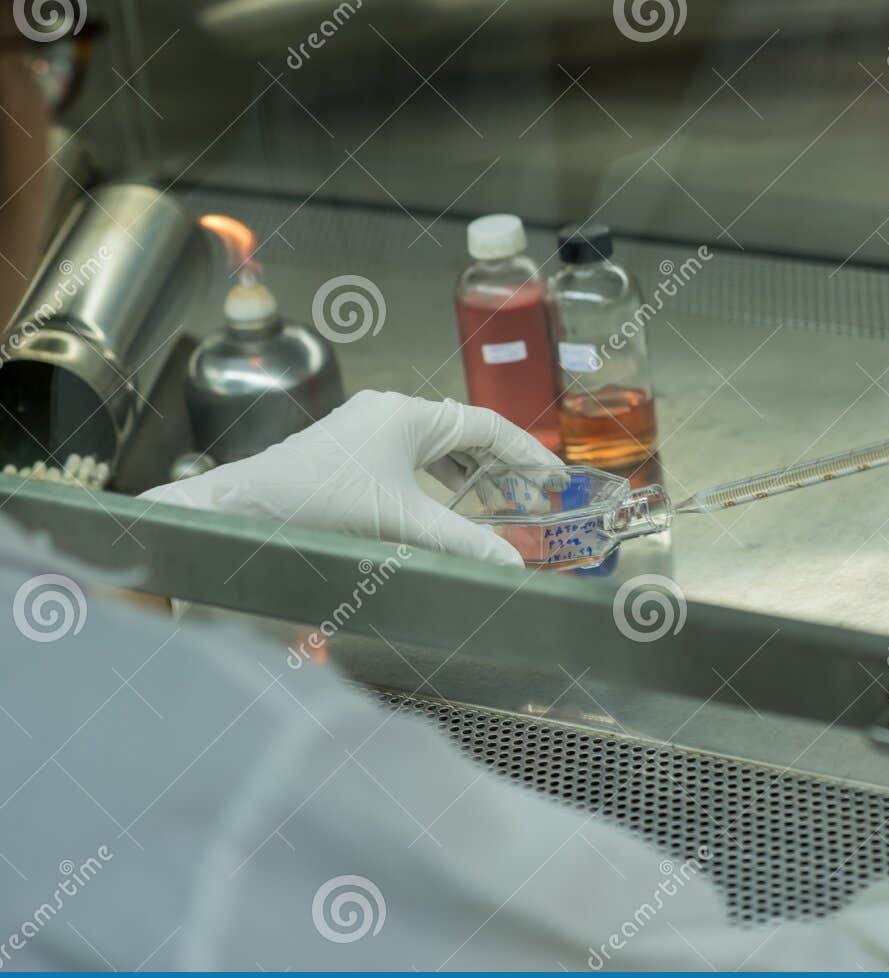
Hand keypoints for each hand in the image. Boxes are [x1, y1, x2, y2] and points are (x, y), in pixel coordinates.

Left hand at [142, 391, 562, 566]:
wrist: (244, 512)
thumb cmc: (316, 504)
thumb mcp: (402, 525)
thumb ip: (462, 543)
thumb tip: (510, 565)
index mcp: (409, 415)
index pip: (488, 426)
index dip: (528, 454)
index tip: (555, 479)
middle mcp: (390, 412)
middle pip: (466, 433)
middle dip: (503, 466)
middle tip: (535, 497)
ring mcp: (368, 428)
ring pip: (438, 445)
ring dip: (471, 474)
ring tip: (500, 504)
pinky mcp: (351, 449)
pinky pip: (412, 456)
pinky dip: (439, 479)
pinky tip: (447, 506)